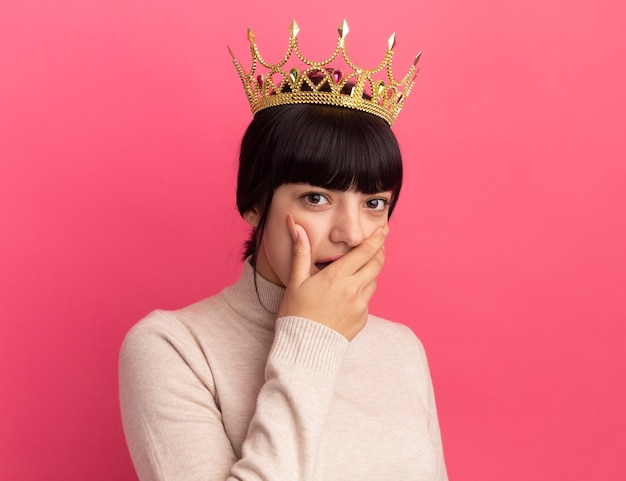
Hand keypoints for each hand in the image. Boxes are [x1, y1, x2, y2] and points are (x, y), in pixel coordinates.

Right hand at [277, 215, 387, 340]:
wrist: (305, 348)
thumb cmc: (296, 313)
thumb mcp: (296, 281)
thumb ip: (301, 252)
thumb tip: (296, 226)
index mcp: (337, 277)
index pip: (364, 252)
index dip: (376, 239)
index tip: (382, 230)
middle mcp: (353, 289)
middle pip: (377, 264)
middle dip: (379, 252)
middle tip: (379, 244)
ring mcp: (360, 305)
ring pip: (373, 281)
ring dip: (370, 273)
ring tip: (360, 270)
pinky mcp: (362, 319)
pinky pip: (367, 300)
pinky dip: (362, 293)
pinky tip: (349, 295)